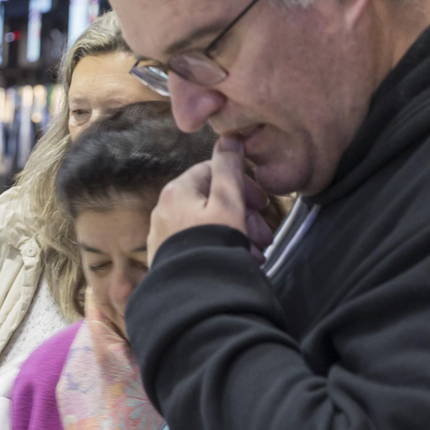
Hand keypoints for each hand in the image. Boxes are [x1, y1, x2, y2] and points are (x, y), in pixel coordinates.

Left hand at [149, 136, 267, 260]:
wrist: (191, 292)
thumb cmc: (212, 243)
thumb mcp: (228, 201)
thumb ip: (229, 168)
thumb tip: (229, 138)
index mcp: (177, 191)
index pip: (213, 173)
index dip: (242, 184)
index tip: (263, 202)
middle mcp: (165, 209)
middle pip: (213, 201)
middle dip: (245, 215)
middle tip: (265, 235)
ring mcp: (164, 234)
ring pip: (210, 224)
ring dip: (239, 234)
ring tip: (258, 254)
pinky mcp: (169, 256)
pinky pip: (200, 243)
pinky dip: (222, 247)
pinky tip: (241, 261)